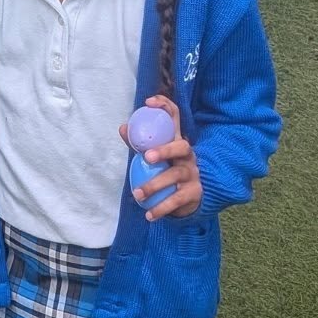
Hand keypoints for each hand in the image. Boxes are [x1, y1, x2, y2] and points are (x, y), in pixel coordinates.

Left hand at [117, 94, 201, 220]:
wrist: (189, 197)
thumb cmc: (167, 169)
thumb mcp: (154, 155)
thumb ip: (139, 142)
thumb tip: (122, 127)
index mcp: (176, 140)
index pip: (175, 117)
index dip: (164, 106)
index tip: (148, 102)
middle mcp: (187, 154)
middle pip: (181, 146)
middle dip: (165, 150)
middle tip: (146, 157)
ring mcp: (193, 173)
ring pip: (177, 175)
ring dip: (155, 185)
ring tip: (137, 194)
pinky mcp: (195, 192)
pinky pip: (178, 200)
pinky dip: (162, 208)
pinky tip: (149, 215)